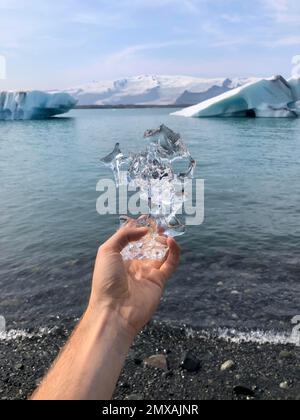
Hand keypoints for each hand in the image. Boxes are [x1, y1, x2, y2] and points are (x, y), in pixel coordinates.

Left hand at [88, 221, 180, 336]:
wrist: (114, 310)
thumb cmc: (106, 280)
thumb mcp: (107, 251)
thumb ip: (124, 236)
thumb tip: (144, 230)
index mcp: (120, 258)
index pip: (131, 240)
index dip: (138, 229)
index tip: (145, 219)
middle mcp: (134, 265)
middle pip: (148, 245)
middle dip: (153, 234)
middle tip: (158, 224)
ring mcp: (148, 273)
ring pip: (161, 253)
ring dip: (164, 241)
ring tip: (163, 232)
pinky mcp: (160, 281)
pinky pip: (170, 263)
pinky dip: (173, 251)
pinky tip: (170, 240)